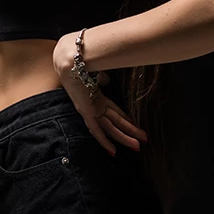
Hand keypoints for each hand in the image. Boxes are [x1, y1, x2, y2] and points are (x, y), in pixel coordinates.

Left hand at [53, 33, 147, 156]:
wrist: (72, 62)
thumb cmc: (83, 64)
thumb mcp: (99, 72)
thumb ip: (104, 79)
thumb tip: (107, 80)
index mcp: (97, 97)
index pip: (114, 111)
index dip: (125, 120)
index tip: (134, 126)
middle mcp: (94, 106)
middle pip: (115, 123)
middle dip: (129, 133)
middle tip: (141, 143)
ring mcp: (90, 110)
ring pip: (110, 129)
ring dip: (124, 138)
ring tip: (137, 147)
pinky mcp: (86, 112)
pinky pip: (96, 130)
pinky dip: (104, 142)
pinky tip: (112, 151)